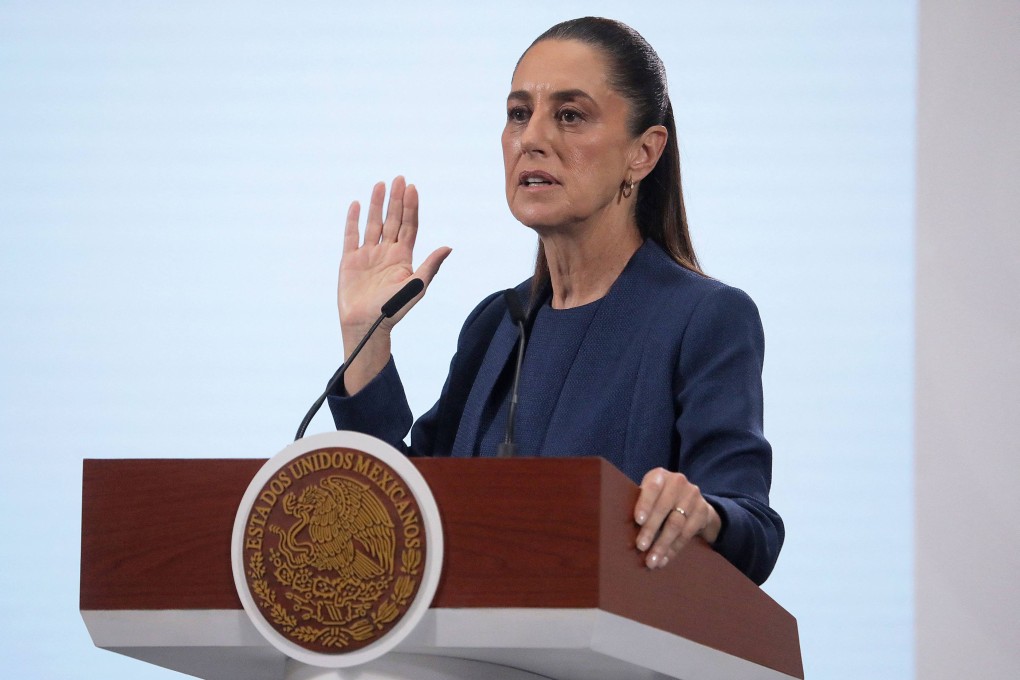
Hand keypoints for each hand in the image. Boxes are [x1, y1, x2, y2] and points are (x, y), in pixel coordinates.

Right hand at [338, 176, 450, 392]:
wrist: (366, 325)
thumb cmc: (393, 310)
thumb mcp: (416, 287)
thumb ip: (430, 266)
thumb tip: (448, 247)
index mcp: (403, 258)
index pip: (409, 226)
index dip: (411, 208)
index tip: (413, 188)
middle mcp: (386, 253)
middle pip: (393, 220)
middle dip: (396, 200)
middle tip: (400, 178)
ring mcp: (368, 255)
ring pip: (374, 224)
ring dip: (377, 204)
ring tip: (380, 184)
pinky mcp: (349, 260)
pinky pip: (351, 235)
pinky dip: (353, 220)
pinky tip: (357, 205)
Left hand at [633, 467, 721, 569]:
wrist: (691, 500)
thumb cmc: (659, 498)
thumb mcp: (650, 495)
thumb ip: (639, 504)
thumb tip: (619, 527)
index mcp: (659, 476)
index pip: (652, 488)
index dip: (645, 504)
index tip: (638, 521)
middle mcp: (677, 482)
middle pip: (663, 508)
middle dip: (651, 530)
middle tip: (641, 547)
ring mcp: (692, 495)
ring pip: (676, 524)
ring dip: (662, 545)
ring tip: (652, 560)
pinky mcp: (703, 510)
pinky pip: (687, 534)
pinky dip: (674, 549)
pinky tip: (664, 559)